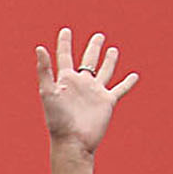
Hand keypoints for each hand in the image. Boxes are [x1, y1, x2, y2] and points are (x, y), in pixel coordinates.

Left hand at [40, 27, 137, 155]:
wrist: (72, 142)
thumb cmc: (57, 120)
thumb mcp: (48, 92)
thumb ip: (44, 71)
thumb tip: (39, 48)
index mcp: (66, 81)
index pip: (64, 57)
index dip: (65, 43)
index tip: (65, 31)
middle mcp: (81, 85)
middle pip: (88, 61)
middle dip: (93, 48)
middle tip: (98, 36)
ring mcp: (94, 93)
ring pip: (104, 71)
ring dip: (109, 61)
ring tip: (112, 50)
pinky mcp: (107, 102)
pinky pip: (120, 89)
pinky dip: (128, 82)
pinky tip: (134, 76)